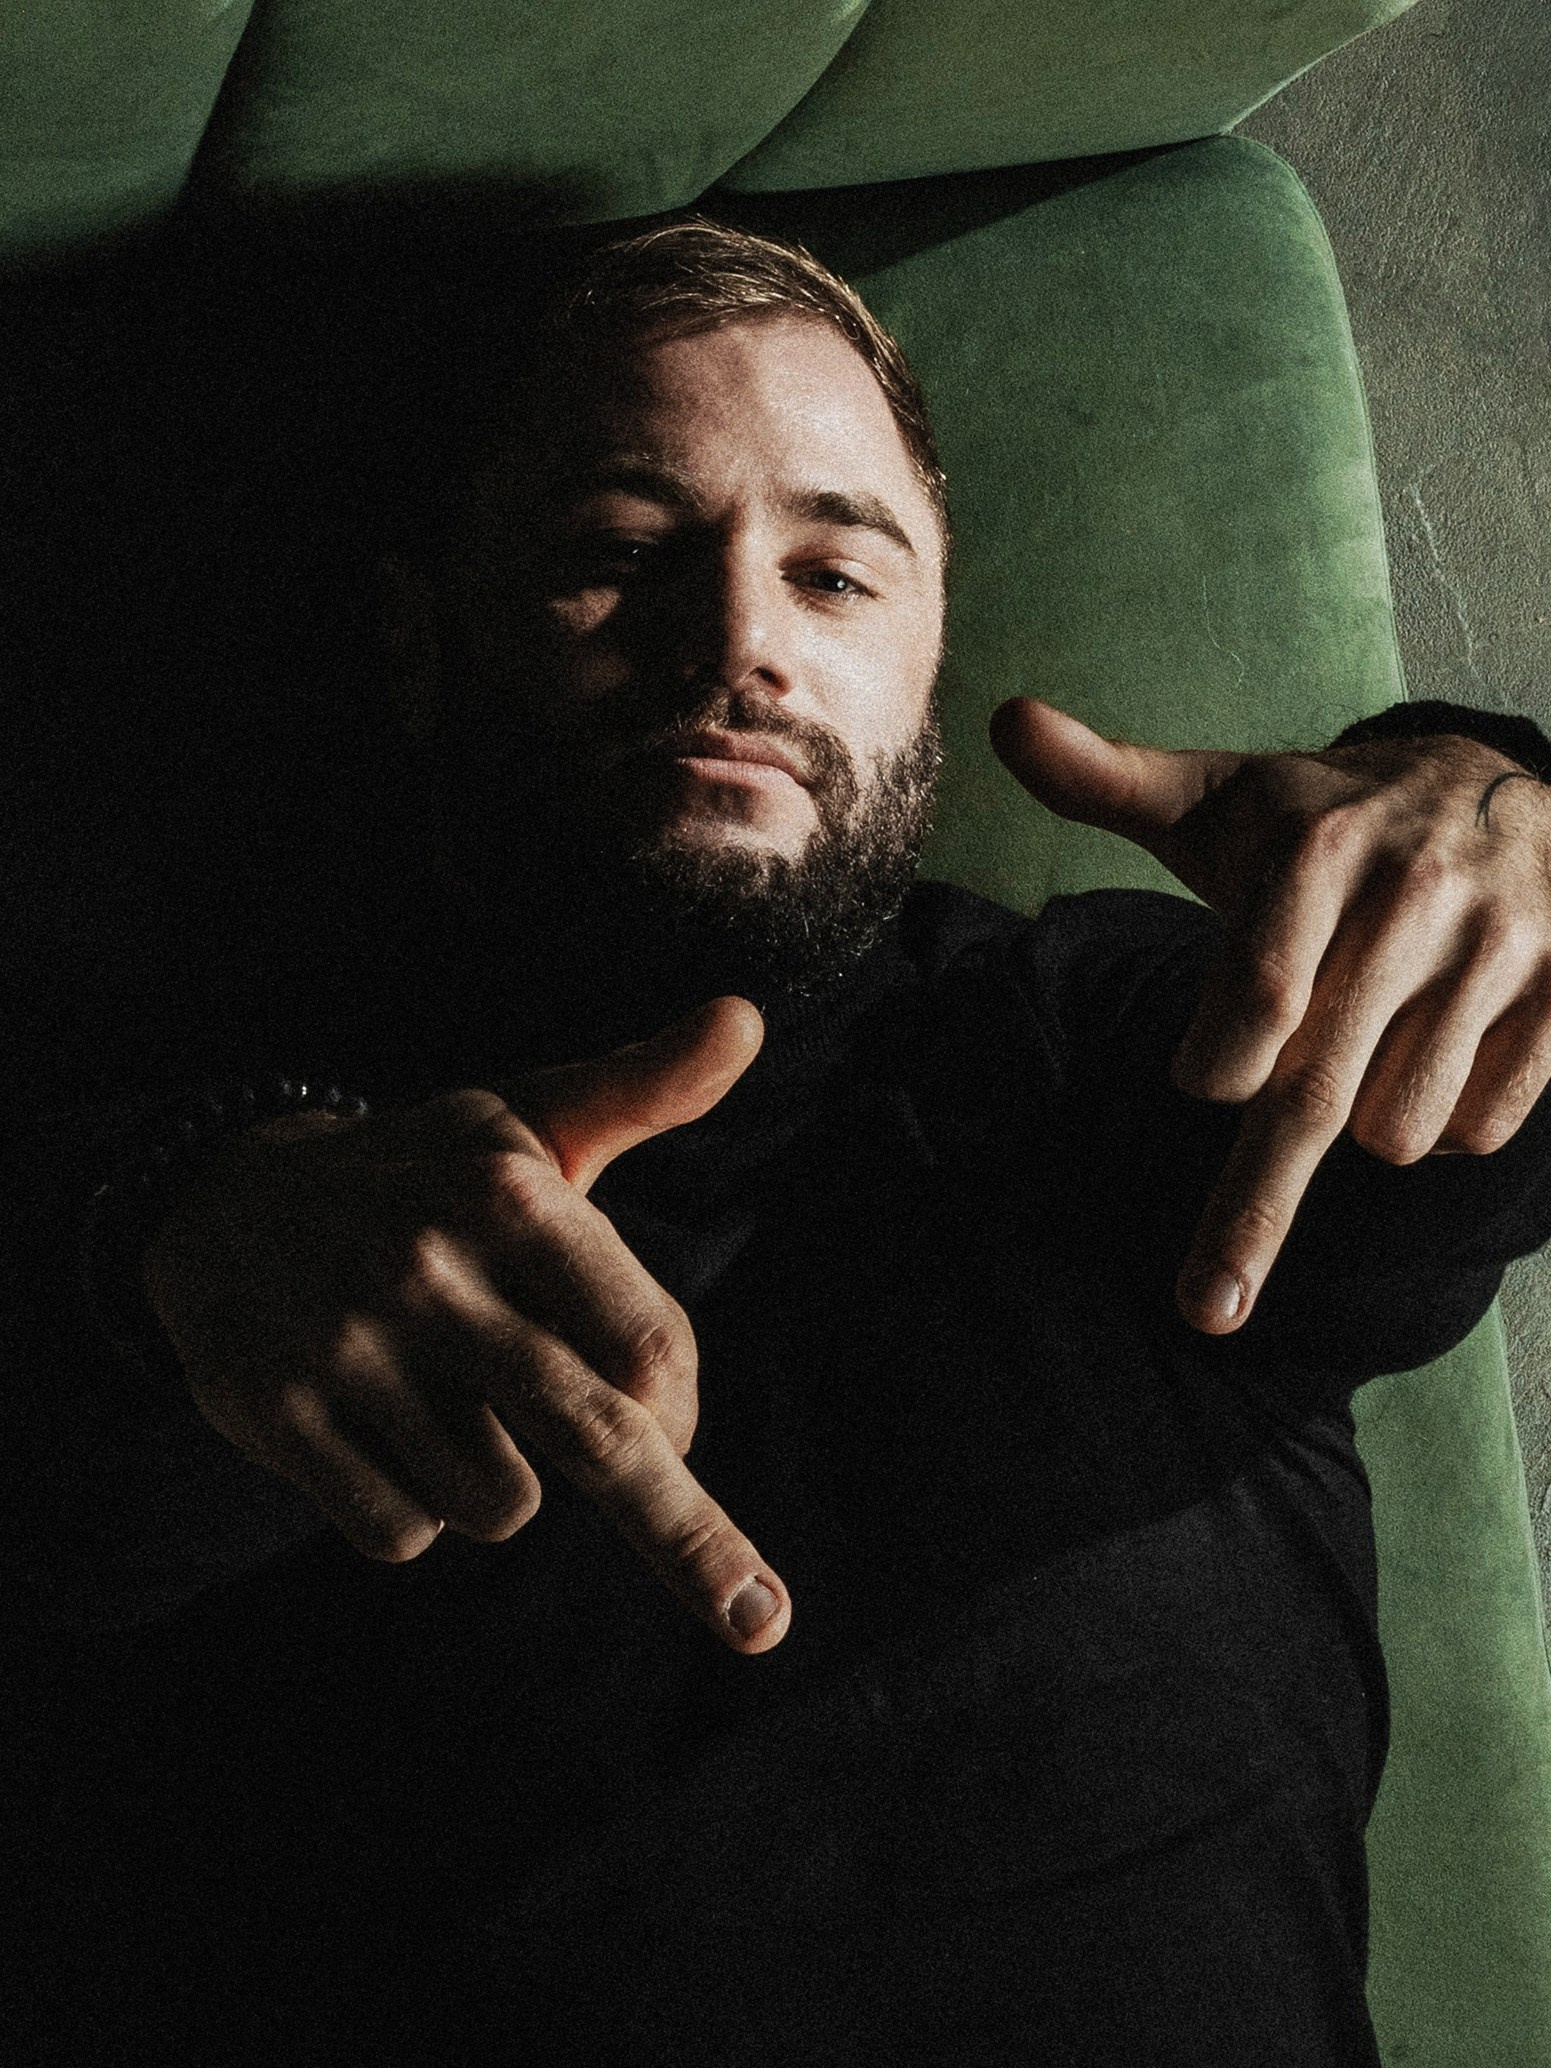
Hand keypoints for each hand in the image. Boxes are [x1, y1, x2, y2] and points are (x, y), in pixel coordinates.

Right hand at [145, 996, 791, 1652]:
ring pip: (501, 1501)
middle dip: (691, 1542)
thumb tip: (746, 1018)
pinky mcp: (279, 1412)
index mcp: (514, 1194)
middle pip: (597, 1441)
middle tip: (761, 1620)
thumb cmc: (427, 1171)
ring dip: (499, 1480)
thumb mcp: (530, 1119)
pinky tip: (377, 1426)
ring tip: (445, 1397)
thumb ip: (644, 1087)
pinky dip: (411, 1504)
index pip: (649, 1348)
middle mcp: (433, 1265)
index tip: (665, 1422)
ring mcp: (350, 1345)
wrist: (229, 1196)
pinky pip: (403, 1530)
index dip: (675, 1408)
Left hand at [990, 697, 1550, 1334]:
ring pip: (1402, 1125)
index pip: (1262, 996)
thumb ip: (1108, 780)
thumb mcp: (1220, 798)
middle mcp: (1414, 894)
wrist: (1504, 787)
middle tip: (1205, 1306)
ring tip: (1372, 1034)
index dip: (1224, 1060)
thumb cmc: (1325, 819)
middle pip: (1320, 1093)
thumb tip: (1006, 720)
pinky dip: (1449, 1115)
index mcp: (1317, 850)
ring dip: (1365, 1117)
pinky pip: (1484, 1122)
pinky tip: (1442, 1045)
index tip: (1201, 1081)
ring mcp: (1502, 945)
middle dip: (1253, 1214)